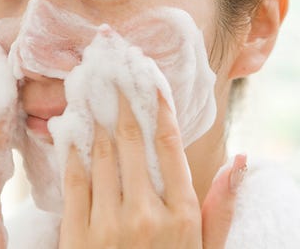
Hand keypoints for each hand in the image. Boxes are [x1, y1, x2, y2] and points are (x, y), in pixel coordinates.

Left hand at [59, 93, 244, 248]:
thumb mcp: (206, 246)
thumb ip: (222, 204)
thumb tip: (240, 163)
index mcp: (181, 213)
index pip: (168, 145)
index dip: (158, 109)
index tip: (149, 84)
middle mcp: (146, 213)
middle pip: (131, 142)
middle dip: (121, 106)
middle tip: (114, 80)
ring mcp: (109, 224)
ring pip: (101, 156)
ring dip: (96, 122)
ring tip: (93, 96)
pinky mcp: (79, 235)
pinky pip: (75, 182)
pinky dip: (73, 152)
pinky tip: (72, 132)